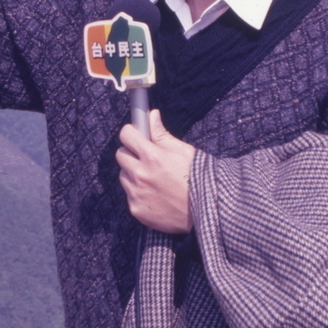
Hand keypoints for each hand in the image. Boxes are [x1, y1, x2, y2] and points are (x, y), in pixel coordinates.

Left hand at [115, 110, 196, 233]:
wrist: (206, 212)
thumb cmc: (197, 178)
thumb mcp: (183, 151)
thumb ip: (161, 134)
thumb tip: (152, 115)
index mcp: (152, 156)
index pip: (126, 135)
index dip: (132, 133)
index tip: (137, 135)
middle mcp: (141, 175)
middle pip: (121, 155)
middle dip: (131, 153)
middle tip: (146, 157)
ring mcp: (137, 194)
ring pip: (124, 176)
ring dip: (133, 174)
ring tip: (154, 179)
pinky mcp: (136, 209)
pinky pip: (129, 195)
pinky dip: (138, 192)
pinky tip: (155, 194)